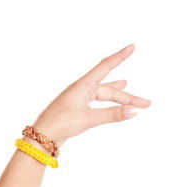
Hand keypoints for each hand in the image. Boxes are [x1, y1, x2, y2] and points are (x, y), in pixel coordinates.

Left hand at [32, 43, 150, 148]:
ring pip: (104, 98)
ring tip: (131, 93)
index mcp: (83, 85)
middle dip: (128, 98)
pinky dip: (108, 103)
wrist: (42, 136)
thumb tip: (132, 112)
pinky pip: (98, 103)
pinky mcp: (78, 110)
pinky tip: (113, 102)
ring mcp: (80, 99)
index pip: (105, 66)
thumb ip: (111, 114)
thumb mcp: (88, 119)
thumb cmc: (61, 124)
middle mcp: (82, 89)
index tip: (132, 47)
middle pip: (110, 90)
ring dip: (119, 99)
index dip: (120, 57)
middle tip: (146, 105)